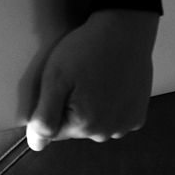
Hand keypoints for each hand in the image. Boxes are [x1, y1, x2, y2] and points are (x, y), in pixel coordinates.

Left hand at [25, 9, 156, 150]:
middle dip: (71, 107)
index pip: (53, 129)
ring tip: (95, 79)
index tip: (62, 85)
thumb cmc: (87, 50)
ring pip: (95, 123)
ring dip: (92, 107)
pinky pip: (115, 117)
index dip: (51, 106)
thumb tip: (36, 144)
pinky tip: (111, 84)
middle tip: (78, 78)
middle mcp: (107, 133)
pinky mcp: (138, 115)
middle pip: (75, 127)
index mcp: (84, 126)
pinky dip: (111, 105)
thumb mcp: (55, 79)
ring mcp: (126, 125)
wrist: (125, 30)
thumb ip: (44, 116)